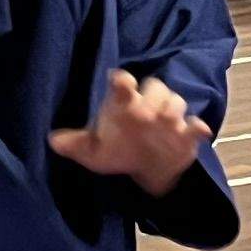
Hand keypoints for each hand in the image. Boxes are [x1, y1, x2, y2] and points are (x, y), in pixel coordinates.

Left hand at [49, 69, 209, 196]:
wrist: (146, 170)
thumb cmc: (117, 151)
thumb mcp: (93, 153)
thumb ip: (76, 144)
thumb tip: (52, 140)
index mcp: (123, 106)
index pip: (122, 86)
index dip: (121, 82)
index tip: (119, 80)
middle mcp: (148, 107)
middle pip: (155, 88)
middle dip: (152, 97)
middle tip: (145, 113)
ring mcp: (169, 120)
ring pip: (177, 102)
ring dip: (173, 109)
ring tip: (168, 123)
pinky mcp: (187, 135)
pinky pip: (196, 126)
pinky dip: (197, 127)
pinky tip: (197, 130)